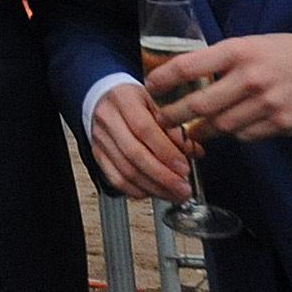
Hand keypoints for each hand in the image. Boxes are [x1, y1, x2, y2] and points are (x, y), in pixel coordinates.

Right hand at [88, 80, 195, 202]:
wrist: (104, 97)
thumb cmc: (134, 99)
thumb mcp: (157, 101)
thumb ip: (174, 126)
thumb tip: (192, 150)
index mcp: (124, 100)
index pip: (144, 129)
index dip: (166, 152)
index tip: (184, 167)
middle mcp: (108, 120)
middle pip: (134, 154)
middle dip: (163, 176)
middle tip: (183, 188)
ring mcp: (100, 140)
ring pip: (126, 171)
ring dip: (154, 187)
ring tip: (175, 194)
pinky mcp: (98, 155)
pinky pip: (116, 180)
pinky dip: (138, 190)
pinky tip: (155, 191)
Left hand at [151, 33, 291, 143]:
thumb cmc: (288, 53)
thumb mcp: (253, 44)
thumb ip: (224, 59)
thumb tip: (188, 76)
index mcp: (239, 51)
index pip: (189, 65)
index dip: (164, 79)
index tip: (149, 86)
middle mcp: (250, 77)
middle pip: (200, 104)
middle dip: (174, 115)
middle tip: (162, 119)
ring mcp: (266, 104)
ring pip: (221, 126)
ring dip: (204, 129)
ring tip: (193, 129)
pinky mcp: (281, 124)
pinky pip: (246, 136)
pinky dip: (235, 134)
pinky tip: (232, 128)